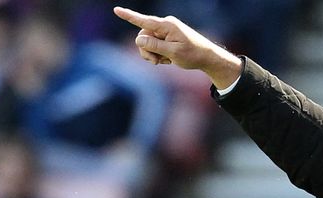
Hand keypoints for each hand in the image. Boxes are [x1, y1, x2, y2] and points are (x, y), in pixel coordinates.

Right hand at [113, 7, 241, 88]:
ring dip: (152, 54)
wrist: (207, 57)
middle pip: (143, 37)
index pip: (144, 21)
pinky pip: (154, 46)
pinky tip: (168, 60)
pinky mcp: (167, 38)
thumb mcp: (173, 53)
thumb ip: (154, 46)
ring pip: (147, 43)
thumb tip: (138, 40)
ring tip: (164, 62)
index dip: (129, 16)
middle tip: (156, 63)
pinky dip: (158, 54)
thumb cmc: (192, 55)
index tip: (116, 10)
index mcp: (167, 26)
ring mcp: (166, 31)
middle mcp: (165, 25)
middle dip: (146, 51)